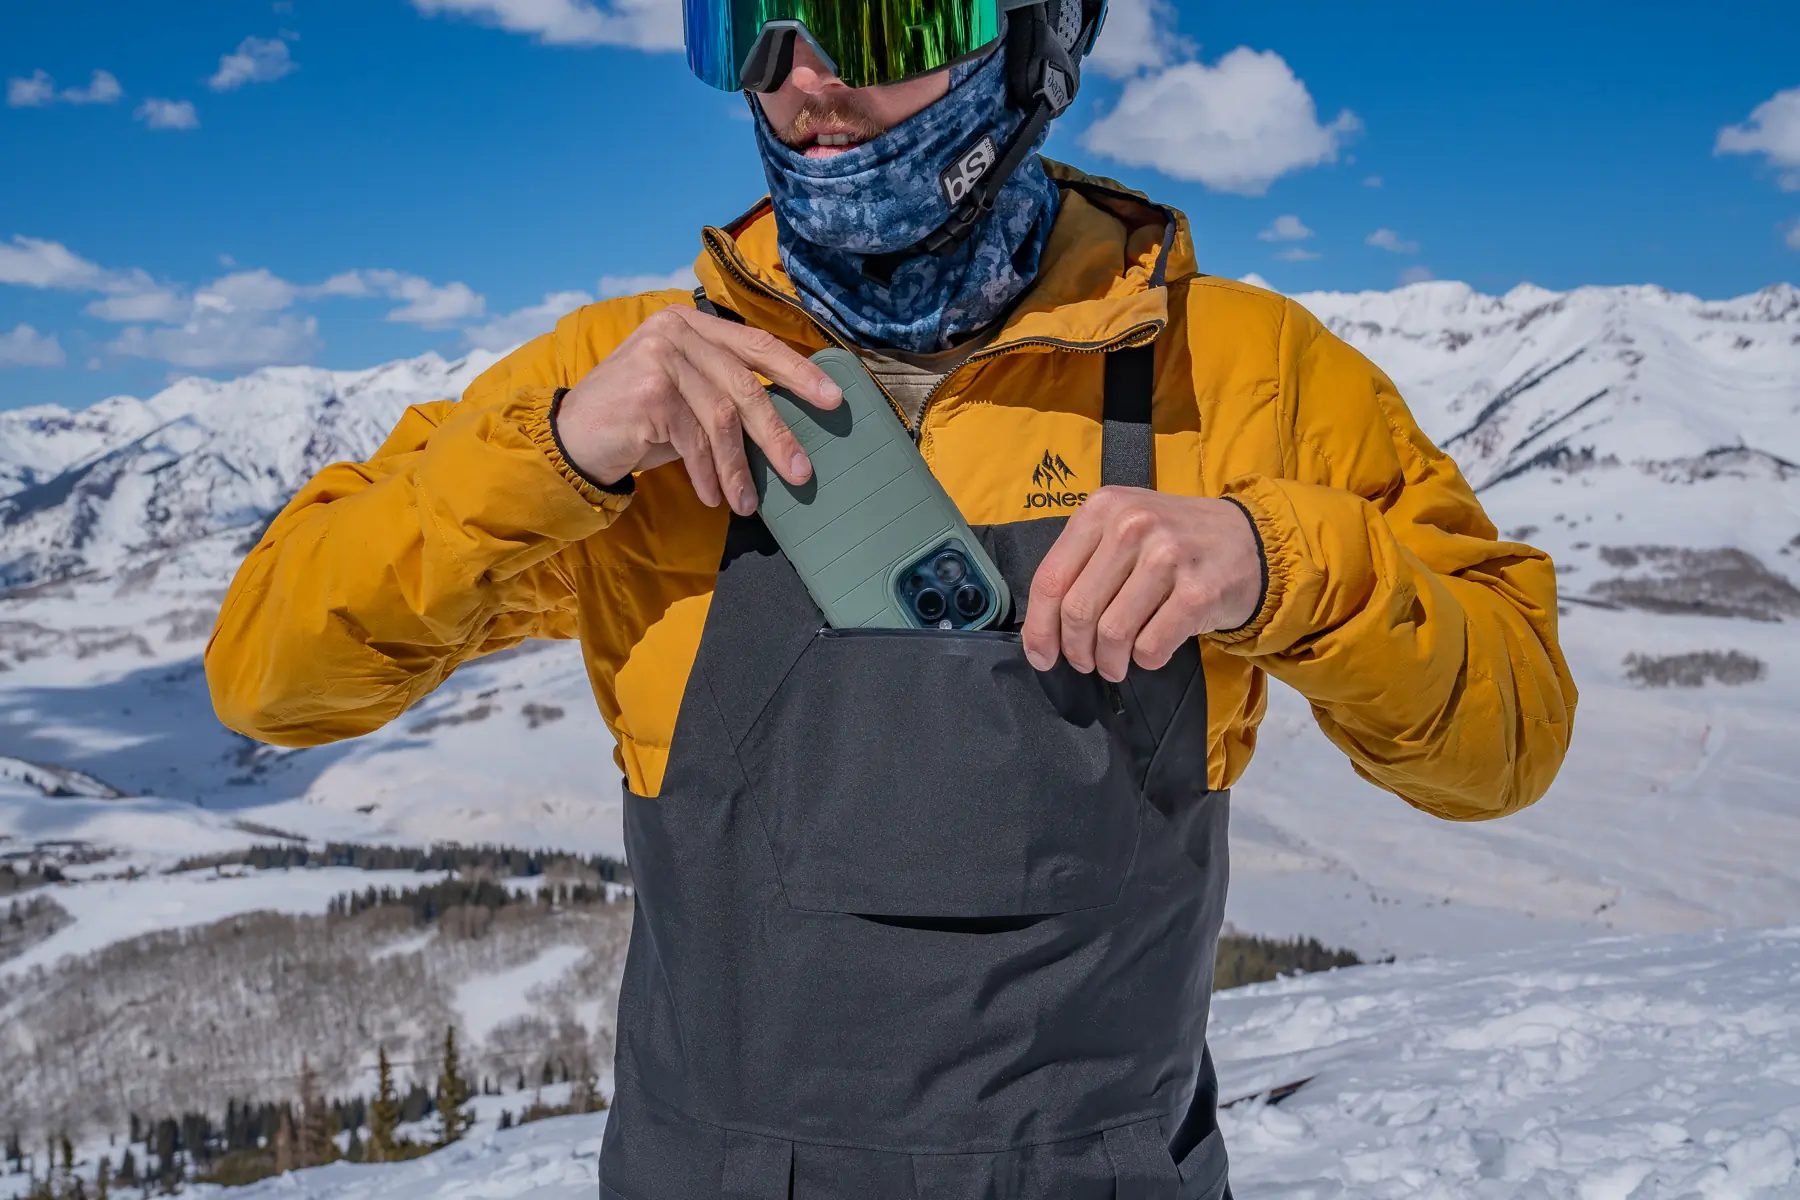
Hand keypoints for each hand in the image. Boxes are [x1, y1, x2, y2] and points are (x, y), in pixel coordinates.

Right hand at [553, 305, 843, 514]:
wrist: (571, 439)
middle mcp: (676, 330)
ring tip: (748, 503)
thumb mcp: (687, 398)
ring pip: (722, 418)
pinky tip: (713, 496)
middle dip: (777, 433)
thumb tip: (790, 425)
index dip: (799, 371)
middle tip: (803, 471)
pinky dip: (707, 474)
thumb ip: (727, 394)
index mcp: (691, 323)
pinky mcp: (649, 391)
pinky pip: (694, 441)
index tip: (834, 399)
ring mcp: (660, 356)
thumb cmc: (637, 423)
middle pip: (745, 384)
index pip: (756, 344)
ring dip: (739, 468)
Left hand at [1022, 489, 1262, 680]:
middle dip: (1074, 650)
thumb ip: (1082, 563)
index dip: (1039, 627)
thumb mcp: (1124, 527)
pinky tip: (1150, 651)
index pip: (1051, 579)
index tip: (1040, 655)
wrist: (1251, 540)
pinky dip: (1144, 660)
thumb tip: (1043, 629)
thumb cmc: (1175, 539)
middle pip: (1078, 610)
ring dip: (1108, 662)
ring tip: (1114, 664)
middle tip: (1084, 662)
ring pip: (1112, 634)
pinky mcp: (1197, 593)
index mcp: (1103, 508)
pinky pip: (1150, 647)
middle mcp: (1133, 526)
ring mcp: (1167, 557)